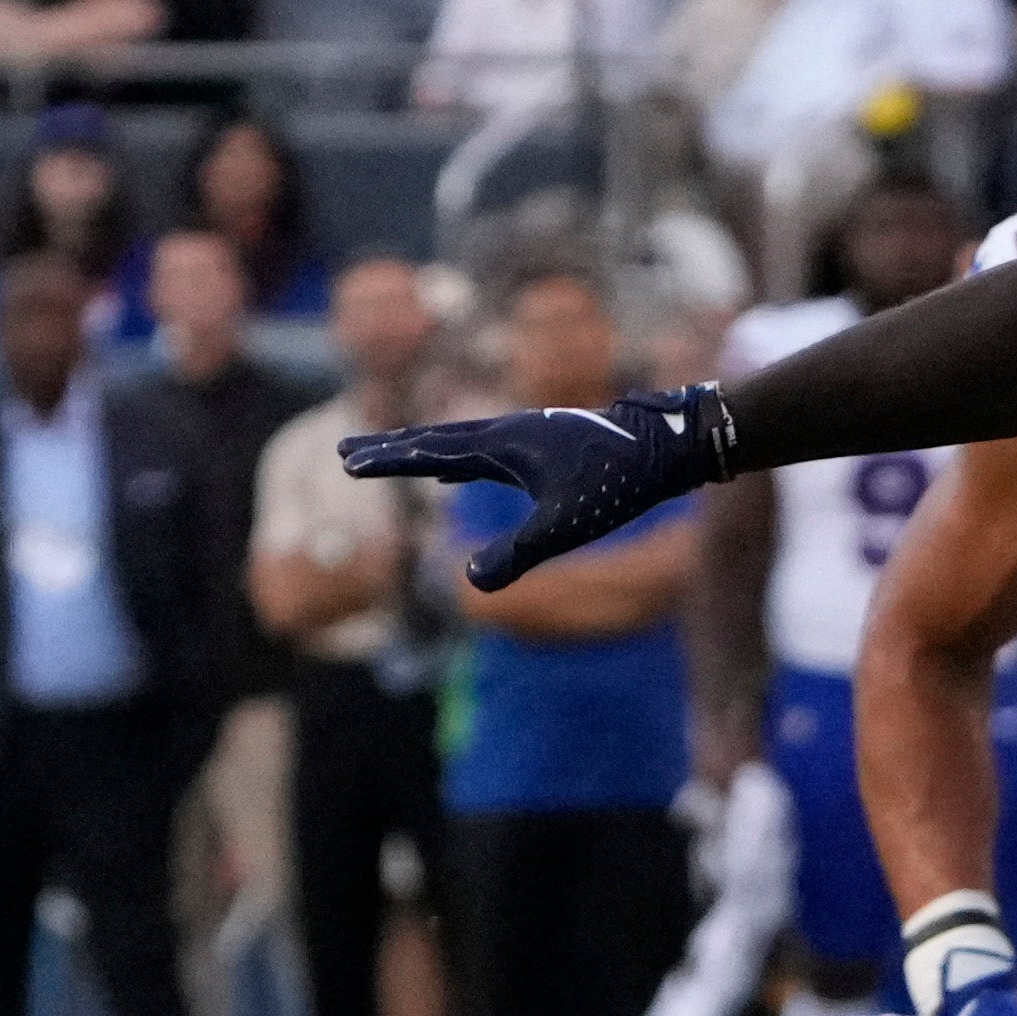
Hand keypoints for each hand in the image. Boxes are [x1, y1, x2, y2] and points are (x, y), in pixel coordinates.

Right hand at [343, 386, 738, 586]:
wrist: (670, 446)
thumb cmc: (619, 483)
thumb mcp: (566, 526)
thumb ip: (517, 554)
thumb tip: (470, 583)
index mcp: (502, 446)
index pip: (431, 454)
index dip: (389, 461)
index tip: (349, 463)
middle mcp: (508, 432)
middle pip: (435, 439)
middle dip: (390, 447)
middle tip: (346, 450)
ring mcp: (527, 435)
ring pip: (459, 442)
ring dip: (421, 451)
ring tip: (389, 458)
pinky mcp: (546, 444)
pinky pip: (484, 451)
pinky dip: (456, 459)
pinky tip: (454, 475)